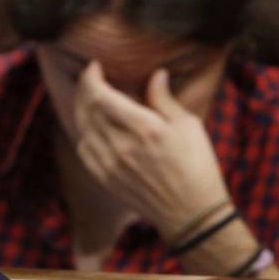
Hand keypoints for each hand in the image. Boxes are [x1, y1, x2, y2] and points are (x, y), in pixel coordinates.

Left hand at [69, 62, 230, 234]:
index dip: (92, 77)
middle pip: (87, 109)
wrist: (192, 213)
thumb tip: (155, 73)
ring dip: (81, 108)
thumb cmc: (197, 166)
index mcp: (145, 129)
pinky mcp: (105, 178)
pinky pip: (83, 148)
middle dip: (84, 87)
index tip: (94, 66)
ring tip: (89, 98)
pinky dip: (83, 132)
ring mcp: (110, 164)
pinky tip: (91, 126)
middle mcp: (122, 146)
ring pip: (82, 127)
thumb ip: (165, 99)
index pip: (101, 95)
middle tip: (90, 77)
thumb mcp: (189, 126)